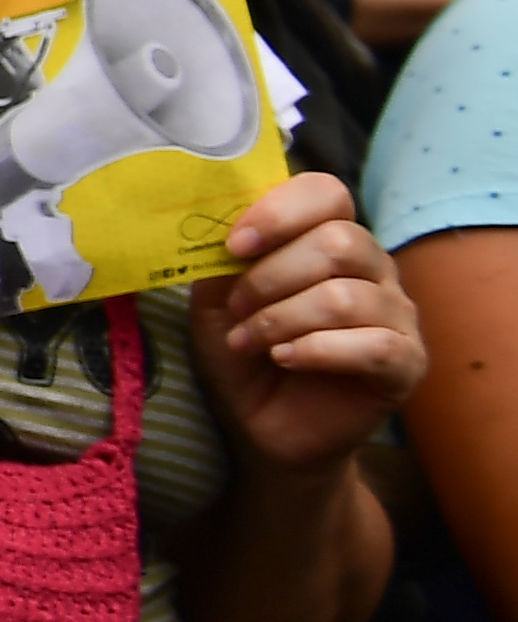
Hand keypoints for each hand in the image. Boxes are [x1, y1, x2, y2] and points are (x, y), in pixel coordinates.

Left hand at [202, 172, 423, 471]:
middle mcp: (374, 270)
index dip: (279, 212)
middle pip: (340, 241)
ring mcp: (397, 316)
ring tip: (250, 342)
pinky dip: (316, 350)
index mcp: (330, 241)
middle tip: (239, 308)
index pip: (327, 193)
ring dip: (282, 319)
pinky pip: (374, 344)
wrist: (264, 428)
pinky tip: (285, 359)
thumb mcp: (217, 301)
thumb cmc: (245, 355)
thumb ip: (222, 260)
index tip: (235, 245)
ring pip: (347, 296)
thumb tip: (216, 222)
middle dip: (273, 276)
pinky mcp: (406, 363)